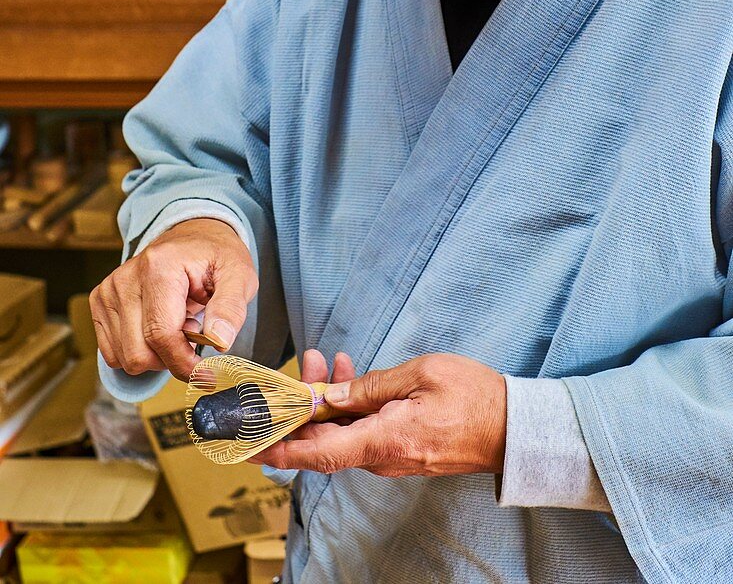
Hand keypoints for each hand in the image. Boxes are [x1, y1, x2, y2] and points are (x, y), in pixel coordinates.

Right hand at [90, 218, 257, 380]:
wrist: (192, 236)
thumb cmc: (215, 256)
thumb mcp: (239, 274)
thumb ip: (231, 308)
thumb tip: (219, 342)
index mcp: (159, 267)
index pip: (162, 334)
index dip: (184, 363)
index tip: (207, 375)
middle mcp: (126, 278)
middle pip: (138, 353)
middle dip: (171, 359)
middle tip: (193, 336)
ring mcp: (109, 291)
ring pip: (124, 358)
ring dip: (155, 355)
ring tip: (177, 326)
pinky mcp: (100, 302)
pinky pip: (113, 353)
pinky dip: (139, 350)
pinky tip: (157, 327)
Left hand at [249, 352, 506, 476]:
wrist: (515, 428)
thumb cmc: (473, 398)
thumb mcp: (420, 376)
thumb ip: (369, 388)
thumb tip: (327, 399)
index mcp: (383, 442)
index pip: (316, 453)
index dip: (278, 450)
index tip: (247, 447)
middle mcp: (382, 459)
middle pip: (325, 438)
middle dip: (304, 403)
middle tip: (305, 362)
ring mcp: (392, 458)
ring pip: (343, 433)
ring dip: (328, 401)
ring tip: (328, 361)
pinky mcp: (401, 451)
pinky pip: (363, 433)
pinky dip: (349, 409)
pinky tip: (351, 379)